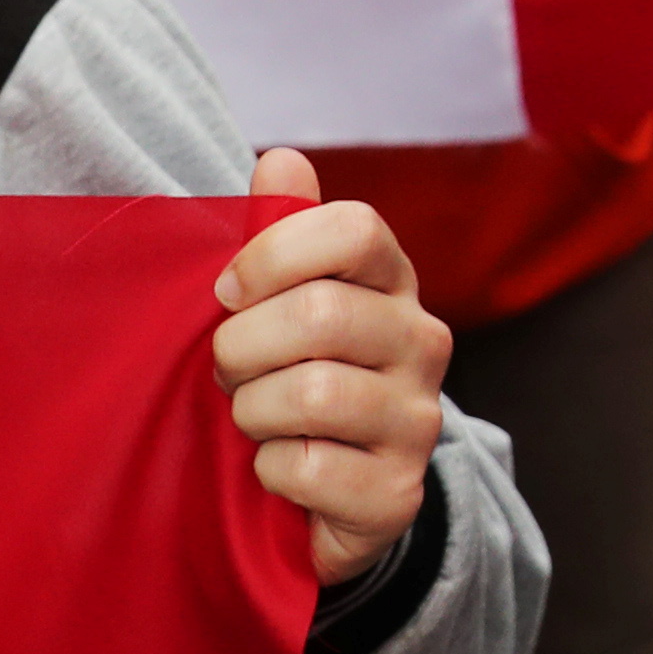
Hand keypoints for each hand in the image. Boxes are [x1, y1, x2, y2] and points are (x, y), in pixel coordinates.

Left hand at [213, 145, 449, 583]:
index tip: (230, 289)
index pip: (354, 229)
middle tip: (231, 370)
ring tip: (254, 418)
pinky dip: (270, 471)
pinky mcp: (398, 492)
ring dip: (252, 411)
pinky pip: (308, 468)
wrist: (334, 494)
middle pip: (321, 313)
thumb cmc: (296, 374)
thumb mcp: (283, 299)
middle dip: (243, 346)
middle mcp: (422, 342)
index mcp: (393, 281)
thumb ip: (281, 229)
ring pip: (311, 394)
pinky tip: (279, 468)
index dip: (273, 254)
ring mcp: (418, 419)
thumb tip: (280, 159)